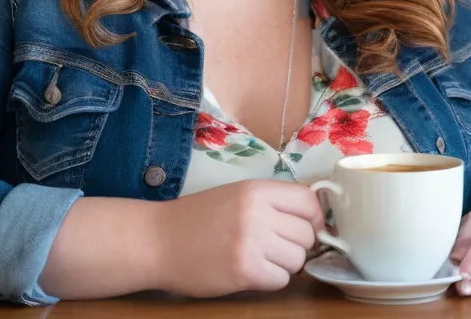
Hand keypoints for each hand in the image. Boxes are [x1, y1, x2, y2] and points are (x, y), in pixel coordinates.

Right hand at [157, 179, 324, 296]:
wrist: (158, 241)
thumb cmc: (197, 218)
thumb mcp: (236, 195)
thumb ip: (272, 201)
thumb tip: (312, 215)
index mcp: (256, 190)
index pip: (308, 201)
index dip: (313, 217)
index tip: (305, 226)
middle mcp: (257, 213)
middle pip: (307, 233)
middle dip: (297, 244)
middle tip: (275, 246)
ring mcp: (251, 243)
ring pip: (297, 259)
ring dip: (285, 263)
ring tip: (261, 258)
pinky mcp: (243, 271)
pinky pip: (281, 280)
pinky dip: (271, 279)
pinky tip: (252, 271)